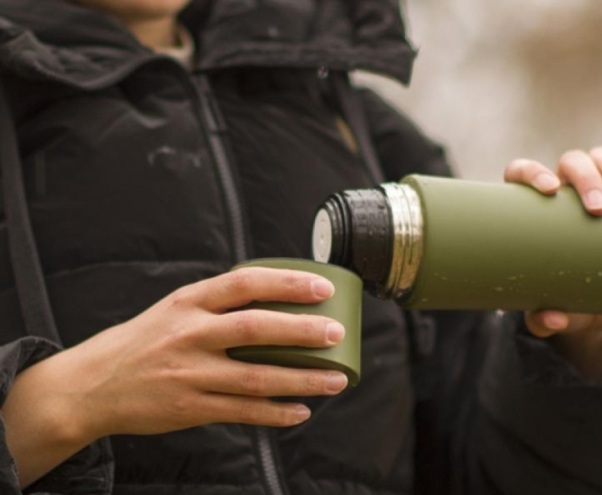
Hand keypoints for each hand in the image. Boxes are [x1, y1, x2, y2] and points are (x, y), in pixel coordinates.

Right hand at [3, 267, 348, 485]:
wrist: (93, 385)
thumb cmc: (147, 341)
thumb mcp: (176, 308)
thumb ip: (220, 304)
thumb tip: (281, 298)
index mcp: (189, 301)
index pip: (245, 283)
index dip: (287, 283)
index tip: (322, 288)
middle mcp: (190, 334)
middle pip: (256, 329)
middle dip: (303, 332)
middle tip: (337, 333)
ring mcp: (190, 373)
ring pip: (257, 378)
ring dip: (302, 380)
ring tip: (336, 380)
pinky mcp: (191, 408)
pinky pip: (243, 412)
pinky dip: (276, 414)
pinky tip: (301, 411)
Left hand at [503, 147, 601, 379]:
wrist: (601, 306)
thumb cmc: (564, 301)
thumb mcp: (549, 317)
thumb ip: (542, 321)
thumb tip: (552, 317)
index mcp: (535, 210)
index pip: (522, 172)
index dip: (531, 172)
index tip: (549, 191)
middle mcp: (566, 192)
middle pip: (571, 162)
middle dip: (586, 178)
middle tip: (599, 211)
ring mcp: (601, 189)